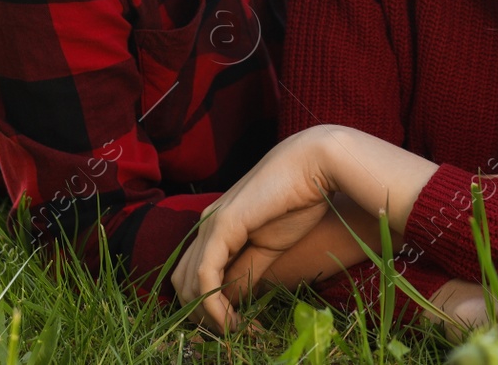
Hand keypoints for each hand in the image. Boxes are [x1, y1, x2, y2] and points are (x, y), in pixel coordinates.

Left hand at [172, 125, 436, 331]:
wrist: (314, 164)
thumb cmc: (298, 199)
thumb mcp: (269, 248)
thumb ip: (246, 272)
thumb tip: (230, 303)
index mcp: (216, 226)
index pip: (193, 275)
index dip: (208, 308)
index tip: (238, 326)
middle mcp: (205, 224)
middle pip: (182, 283)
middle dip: (202, 316)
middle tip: (232, 333)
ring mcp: (210, 223)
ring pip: (187, 284)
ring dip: (207, 316)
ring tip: (235, 330)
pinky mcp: (221, 225)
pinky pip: (204, 276)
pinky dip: (213, 305)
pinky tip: (232, 320)